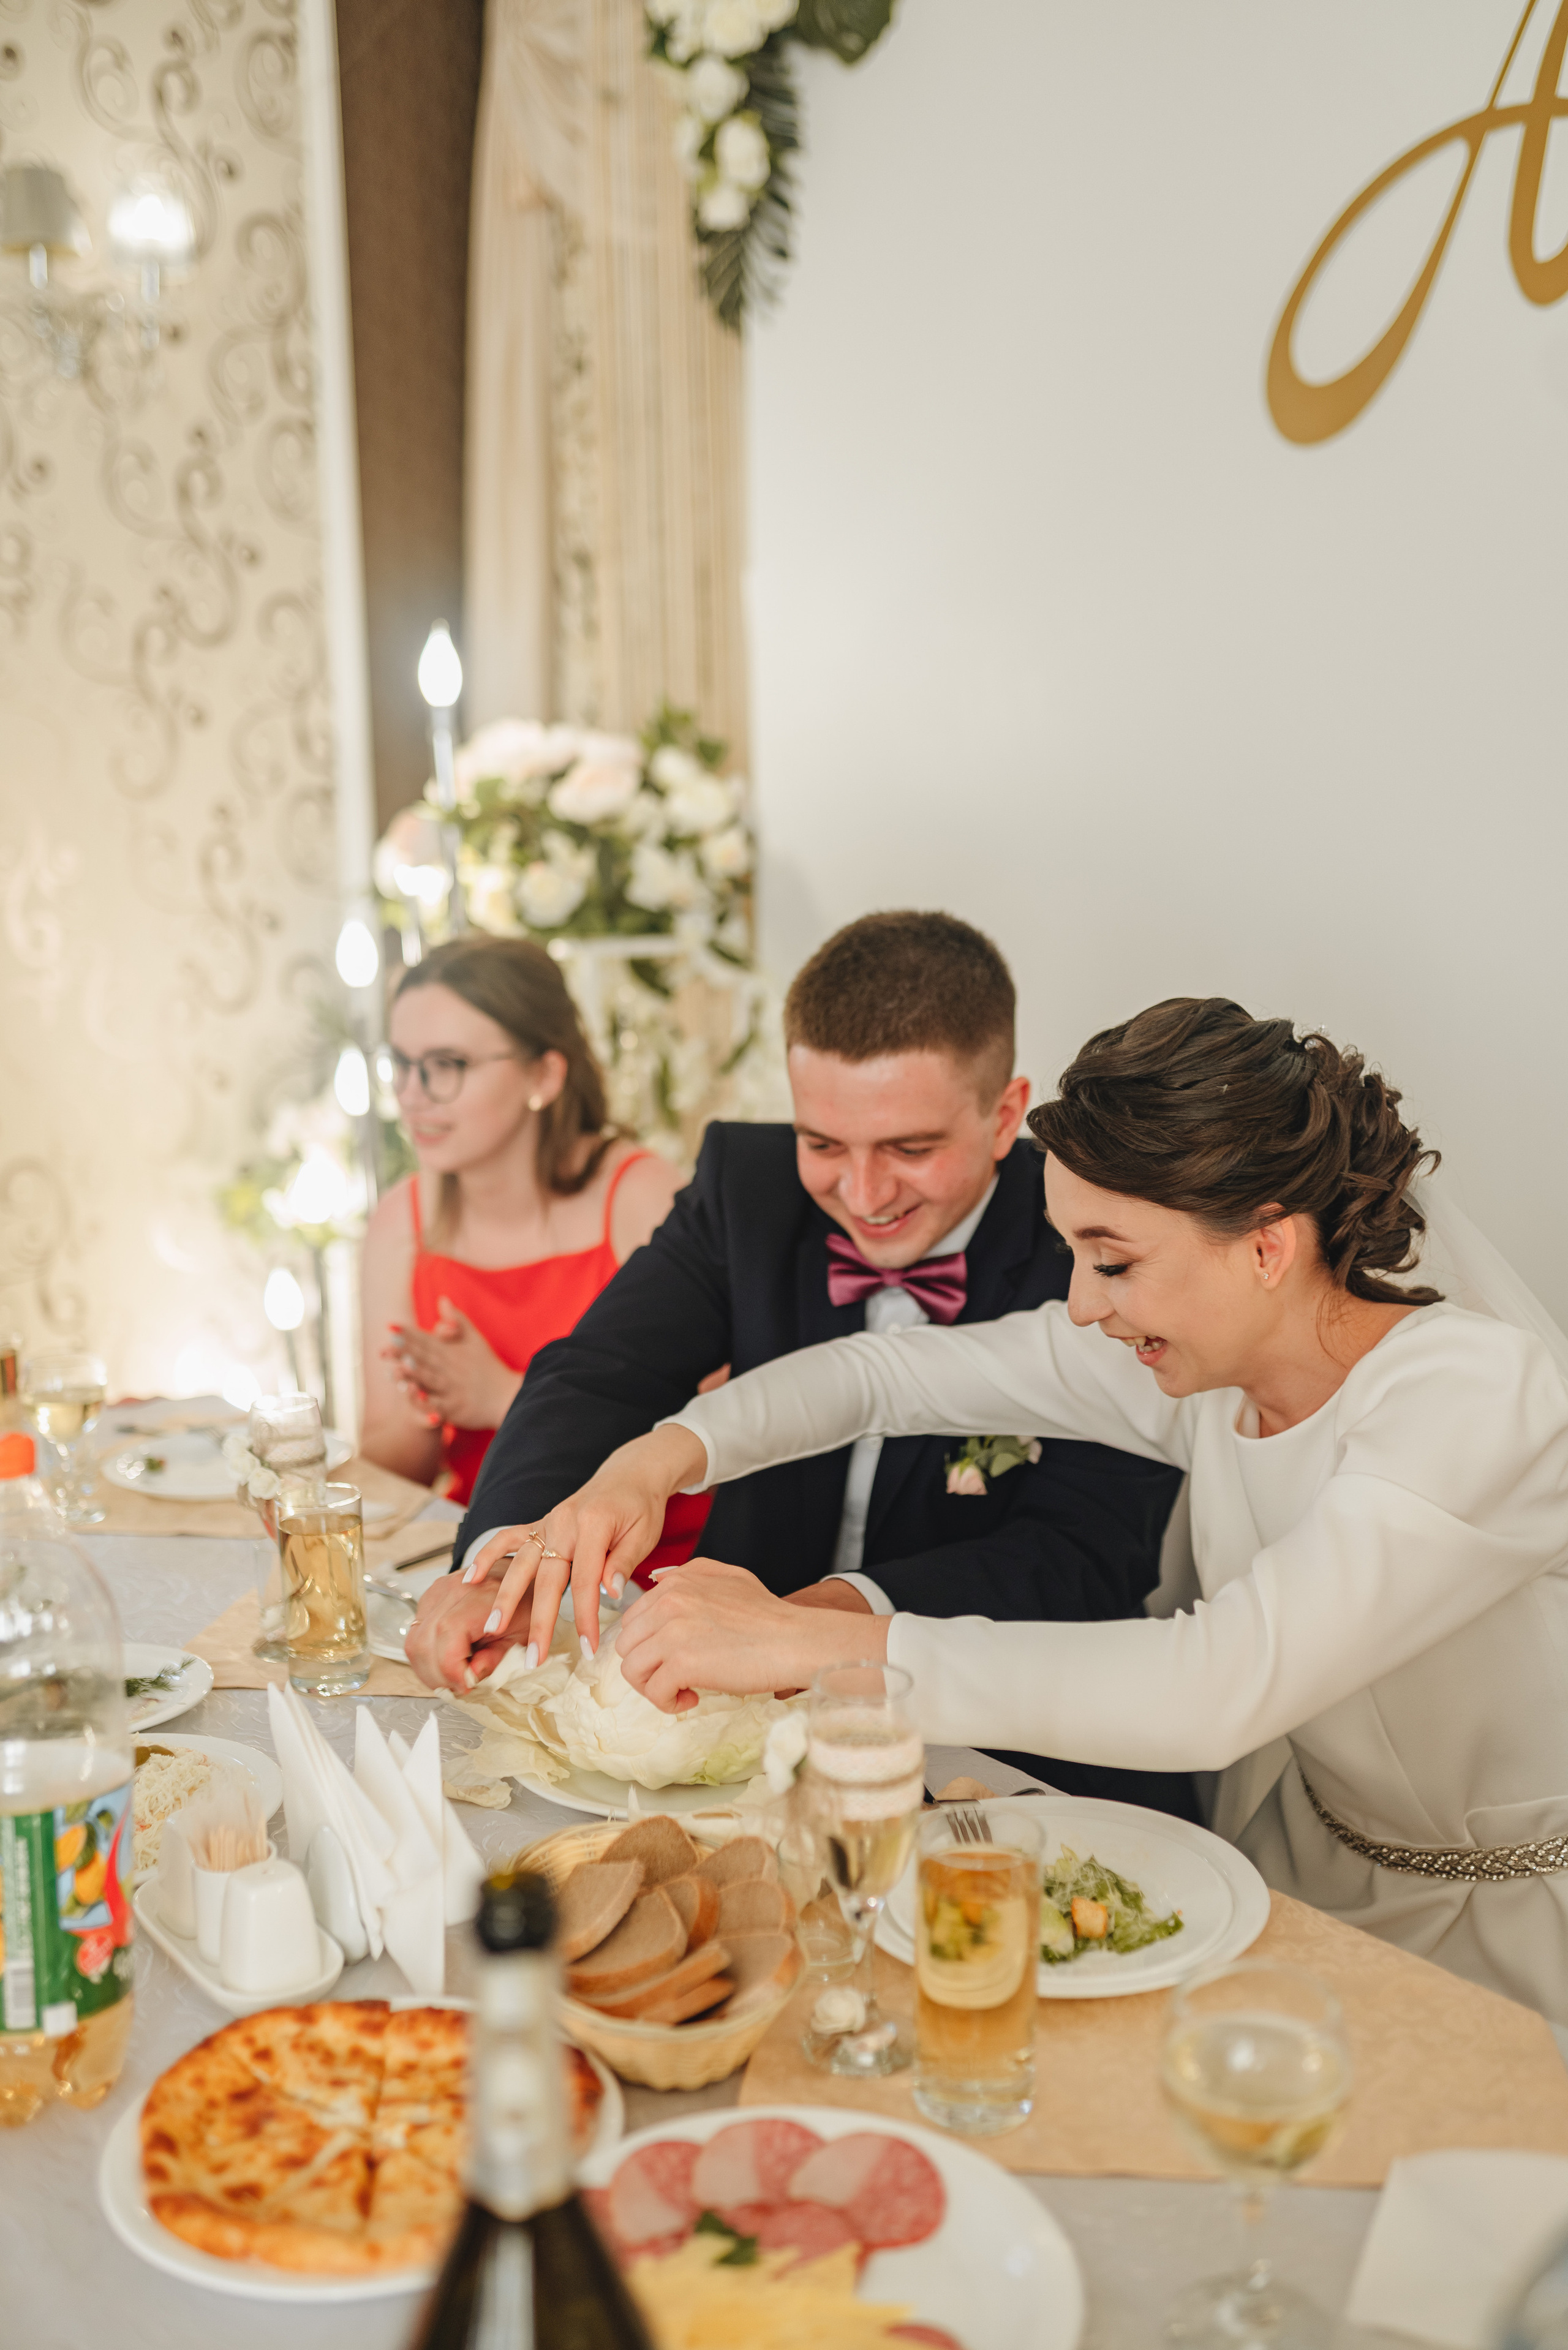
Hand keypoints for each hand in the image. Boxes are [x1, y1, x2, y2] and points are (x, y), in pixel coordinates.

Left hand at [384, 1302, 521, 1430]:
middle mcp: (451, 1368)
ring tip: (394, 1369)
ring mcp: (453, 1388)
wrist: (509, 1396)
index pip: (427, 1340)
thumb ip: (457, 1320)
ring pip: (430, 1379)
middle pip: (425, 1358)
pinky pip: (440, 1405)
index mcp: (453, 1352)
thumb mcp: (476, 1339)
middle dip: (404, 1353)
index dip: (408, 1334)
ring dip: (413, 1374)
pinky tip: (415, 1397)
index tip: (390, 1326)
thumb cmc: (489, 1367)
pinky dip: (428, 1402)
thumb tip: (442, 1298)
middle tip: (384, 1347)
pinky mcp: (456, 1407)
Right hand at [405, 1567, 535, 1691]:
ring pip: (414, 1639)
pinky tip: (443, 1665)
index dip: (450, 1667)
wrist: (522, 1572)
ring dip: (427, 1669)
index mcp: (481, 1595)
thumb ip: (496, 1658)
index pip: (448, 1632)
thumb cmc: (526, 1603)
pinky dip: (425, 1656)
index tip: (465, 1686)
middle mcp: (454, 1588)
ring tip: (450, 1681)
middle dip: (438, 1674)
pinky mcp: (431, 1596)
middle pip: (425, 1640)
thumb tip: (470, 1678)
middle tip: (458, 1688)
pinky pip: (416, 1632)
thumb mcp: (523, 1636)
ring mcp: (438, 1590)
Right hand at [462, 1422, 708, 1662]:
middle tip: (534, 1657)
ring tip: (493, 1628)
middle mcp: (564, 1523)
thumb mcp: (644, 1534)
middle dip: (539, 1621)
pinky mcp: (539, 1524)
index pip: (585, 1581)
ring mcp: (547, 1522)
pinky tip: (470, 1579)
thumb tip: (609, 1594)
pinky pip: (507, 1539)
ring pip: (520, 1563)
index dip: (586, 1617)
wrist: (629, 1474)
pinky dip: (486, 1556)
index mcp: (593, 1524)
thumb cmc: (640, 1507)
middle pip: (547, 1579)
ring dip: (505, 1597)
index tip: (588, 1648)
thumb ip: (623, 1563)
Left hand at [616, 1558, 889, 1712]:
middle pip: (627, 1645)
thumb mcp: (729, 1577)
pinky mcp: (682, 1664)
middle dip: (647, 1666)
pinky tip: (692, 1698)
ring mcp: (673, 1633)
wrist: (794, 1641)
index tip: (670, 1657)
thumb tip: (657, 1579)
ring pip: (632, 1670)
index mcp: (676, 1583)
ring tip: (682, 1689)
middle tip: (674, 1677)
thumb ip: (690, 1573)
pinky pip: (654, 1692)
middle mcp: (668, 1603)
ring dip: (653, 1686)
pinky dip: (668, 1702)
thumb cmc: (768, 1615)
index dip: (648, 1645)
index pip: (633, 1619)